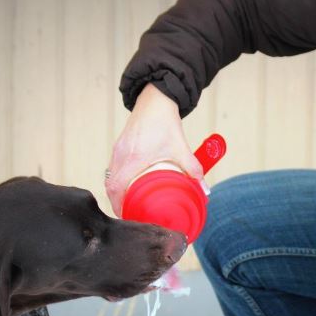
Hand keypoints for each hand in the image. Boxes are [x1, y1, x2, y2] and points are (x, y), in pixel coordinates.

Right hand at [105, 83, 203, 216]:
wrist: (155, 99)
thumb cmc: (164, 122)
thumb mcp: (181, 147)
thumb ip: (193, 169)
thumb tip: (204, 190)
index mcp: (132, 158)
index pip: (116, 188)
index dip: (118, 205)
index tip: (127, 216)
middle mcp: (121, 155)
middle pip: (110, 186)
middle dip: (118, 202)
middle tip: (130, 214)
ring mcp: (118, 150)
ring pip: (110, 177)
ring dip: (117, 192)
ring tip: (128, 203)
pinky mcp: (119, 146)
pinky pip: (113, 168)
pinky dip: (118, 180)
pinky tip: (128, 185)